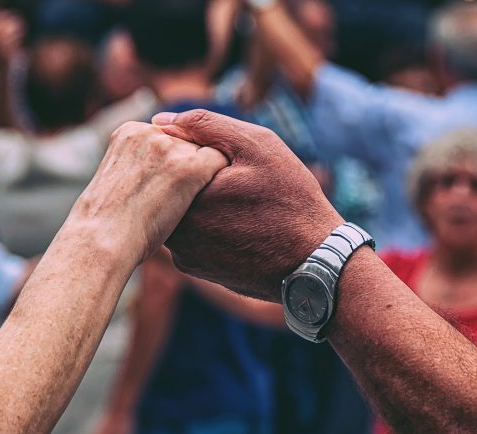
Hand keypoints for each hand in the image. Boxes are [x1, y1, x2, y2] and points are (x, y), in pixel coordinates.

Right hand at [68, 120, 229, 265]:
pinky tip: (210, 202)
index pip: (169, 138)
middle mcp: (150, 132)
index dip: (173, 163)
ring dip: (204, 177)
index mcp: (129, 132)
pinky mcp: (190, 166)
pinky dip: (220, 182)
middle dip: (189, 167)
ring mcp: (170, 148)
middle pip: (188, 143)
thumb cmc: (110, 223)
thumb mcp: (121, 181)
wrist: (104, 238)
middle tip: (176, 198)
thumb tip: (169, 174)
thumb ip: (144, 166)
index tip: (167, 187)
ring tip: (185, 206)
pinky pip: (221, 164)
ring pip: (205, 153)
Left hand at [156, 109, 343, 300]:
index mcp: (186, 198)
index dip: (189, 149)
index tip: (223, 157)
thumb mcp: (256, 146)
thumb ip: (206, 126)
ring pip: (180, 215)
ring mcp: (186, 256)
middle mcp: (177, 233)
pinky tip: (240, 224)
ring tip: (239, 201)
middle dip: (192, 178)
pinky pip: (193, 239)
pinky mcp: (199, 270)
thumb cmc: (291, 200)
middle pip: (169, 191)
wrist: (315, 262)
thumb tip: (161, 120)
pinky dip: (209, 227)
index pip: (164, 161)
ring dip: (200, 203)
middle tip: (233, 179)